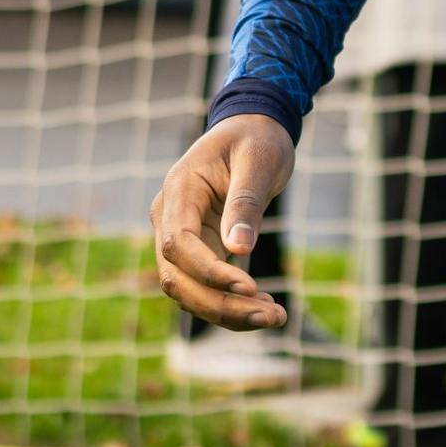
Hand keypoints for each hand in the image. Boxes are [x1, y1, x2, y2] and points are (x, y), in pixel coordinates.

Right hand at [149, 114, 294, 330]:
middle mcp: (170, 218)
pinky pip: (207, 288)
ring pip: (190, 291)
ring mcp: (181, 238)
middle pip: (178, 277)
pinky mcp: (199, 252)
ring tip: (275, 316)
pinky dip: (232, 304)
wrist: (253, 131)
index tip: (248, 287)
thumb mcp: (258, 160)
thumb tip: (240, 250)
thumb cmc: (256, 139)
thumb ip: (245, 202)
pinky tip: (266, 307)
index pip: (178, 243)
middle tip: (270, 314)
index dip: (208, 271)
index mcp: (179, 189)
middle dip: (220, 304)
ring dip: (228, 312)